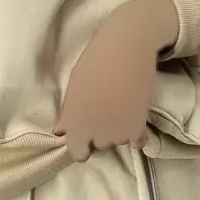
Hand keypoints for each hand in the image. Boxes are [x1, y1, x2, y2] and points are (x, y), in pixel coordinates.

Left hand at [53, 0, 178, 161]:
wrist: (126, 47)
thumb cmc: (95, 62)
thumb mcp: (74, 87)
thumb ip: (68, 113)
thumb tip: (60, 131)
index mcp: (76, 123)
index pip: (77, 152)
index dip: (80, 143)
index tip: (85, 131)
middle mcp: (96, 132)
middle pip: (99, 144)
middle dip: (99, 132)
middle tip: (104, 109)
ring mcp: (118, 131)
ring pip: (117, 140)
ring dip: (117, 129)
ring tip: (119, 105)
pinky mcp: (139, 126)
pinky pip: (136, 141)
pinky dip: (134, 133)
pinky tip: (133, 116)